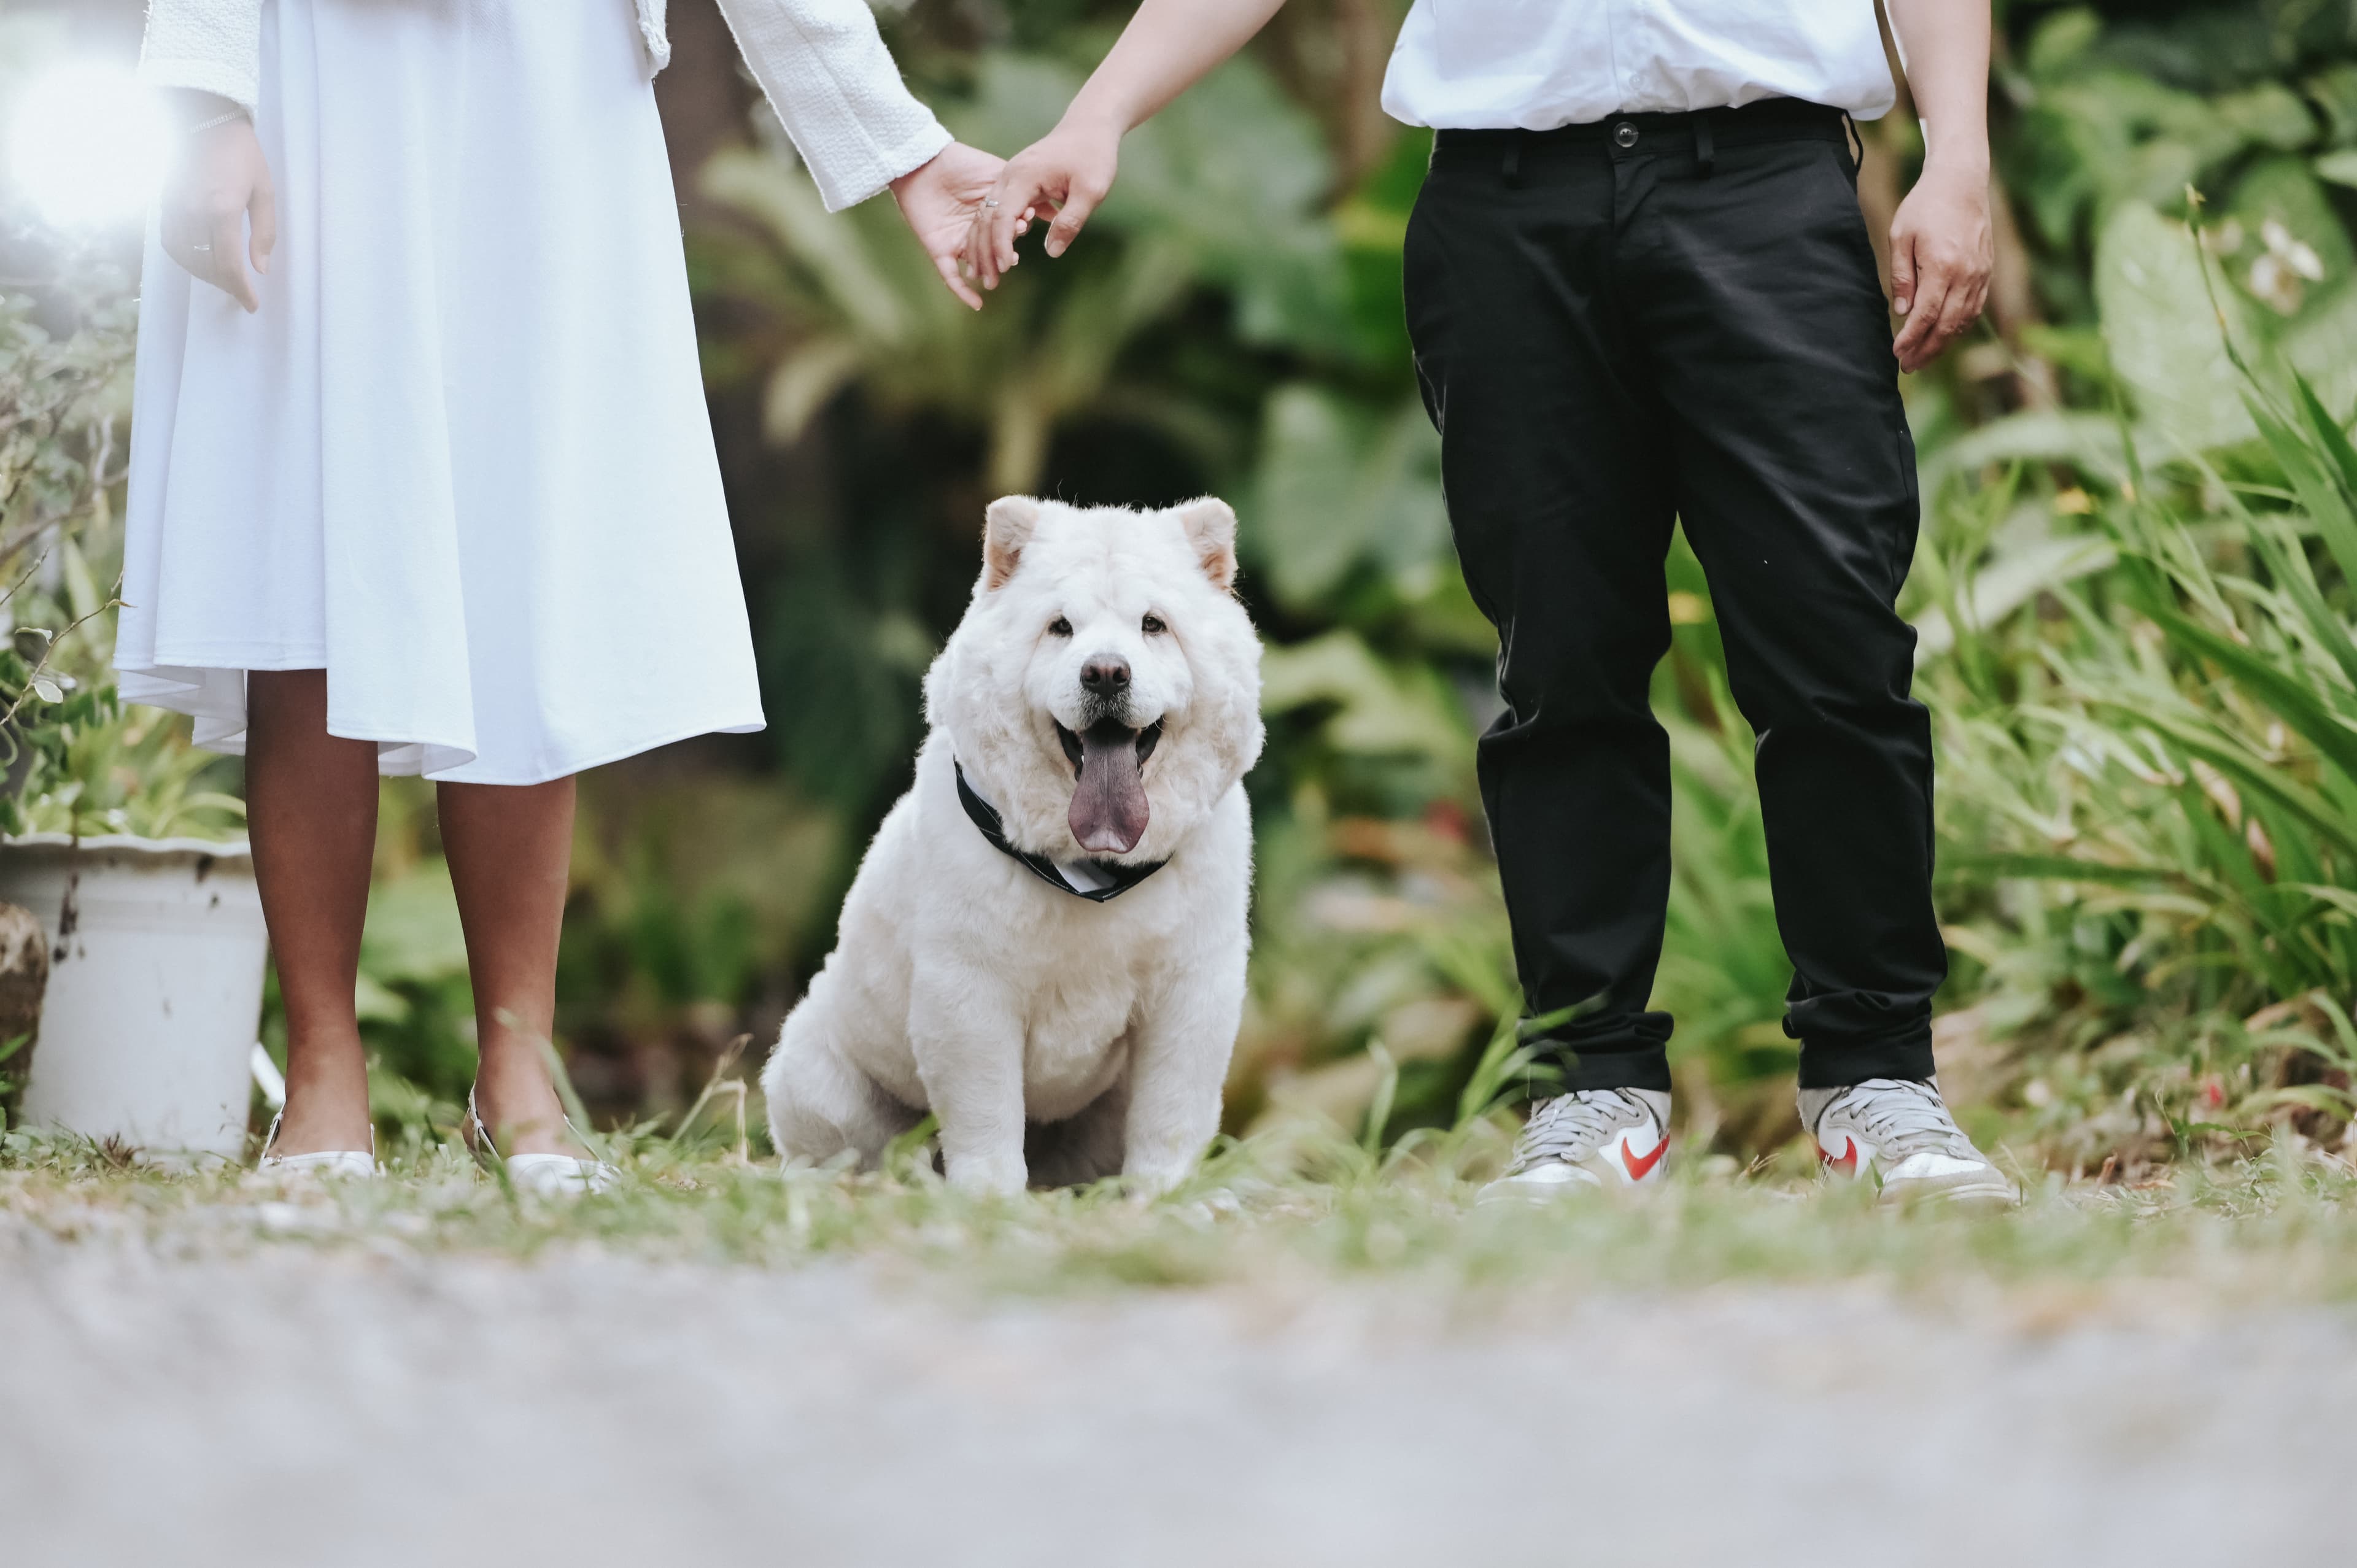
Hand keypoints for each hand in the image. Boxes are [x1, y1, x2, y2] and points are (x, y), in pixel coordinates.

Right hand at [161, 104, 274, 312]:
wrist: (202, 119)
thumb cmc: (241, 153)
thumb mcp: (264, 190)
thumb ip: (264, 232)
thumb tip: (260, 268)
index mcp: (221, 209)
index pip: (228, 264)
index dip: (240, 290)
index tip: (251, 304)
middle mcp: (192, 213)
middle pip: (205, 266)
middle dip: (225, 285)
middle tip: (241, 291)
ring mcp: (173, 209)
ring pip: (185, 258)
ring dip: (205, 275)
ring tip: (224, 279)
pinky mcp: (163, 204)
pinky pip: (171, 243)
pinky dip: (186, 259)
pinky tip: (200, 260)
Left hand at [891, 142, 1008, 311]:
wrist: (924, 161)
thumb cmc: (961, 163)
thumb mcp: (998, 174)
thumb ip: (1020, 192)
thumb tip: (1052, 202)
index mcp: (991, 215)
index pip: (1008, 232)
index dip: (1015, 231)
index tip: (1025, 225)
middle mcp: (977, 231)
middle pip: (995, 252)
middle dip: (1005, 255)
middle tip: (1013, 251)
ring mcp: (959, 241)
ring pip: (978, 264)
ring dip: (991, 272)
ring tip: (1003, 268)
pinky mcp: (939, 249)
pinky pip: (950, 276)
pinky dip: (962, 291)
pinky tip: (977, 304)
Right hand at [964, 114, 1121, 290]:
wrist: (1089, 127)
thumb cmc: (1094, 156)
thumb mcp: (1091, 191)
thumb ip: (1070, 222)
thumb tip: (1052, 252)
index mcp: (1024, 175)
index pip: (1003, 214)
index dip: (1001, 243)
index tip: (1004, 269)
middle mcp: (1009, 175)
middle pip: (987, 216)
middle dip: (985, 250)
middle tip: (989, 283)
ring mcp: (1009, 177)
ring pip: (987, 214)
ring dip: (985, 244)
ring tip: (988, 274)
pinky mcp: (1015, 183)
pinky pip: (997, 210)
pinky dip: (994, 233)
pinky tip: (998, 255)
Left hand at [1887, 158, 1991, 372]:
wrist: (1961, 180)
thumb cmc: (1924, 206)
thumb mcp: (1900, 237)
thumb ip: (1901, 277)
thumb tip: (1902, 312)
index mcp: (1942, 265)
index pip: (1926, 315)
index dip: (1911, 338)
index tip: (1897, 354)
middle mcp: (1967, 274)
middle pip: (1948, 325)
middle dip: (1927, 350)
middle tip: (1908, 367)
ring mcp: (1981, 273)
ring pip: (1964, 320)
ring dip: (1944, 343)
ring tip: (1923, 357)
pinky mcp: (1987, 271)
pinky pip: (1975, 307)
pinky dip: (1960, 326)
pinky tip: (1945, 335)